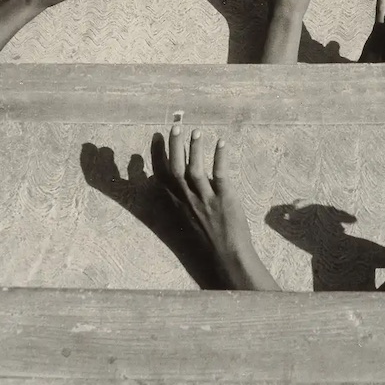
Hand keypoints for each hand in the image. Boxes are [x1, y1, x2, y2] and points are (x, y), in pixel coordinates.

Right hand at [149, 123, 280, 291]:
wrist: (228, 258)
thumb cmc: (210, 241)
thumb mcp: (190, 220)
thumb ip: (187, 199)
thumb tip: (187, 178)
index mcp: (178, 205)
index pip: (161, 177)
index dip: (156, 156)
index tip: (156, 138)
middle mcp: (188, 200)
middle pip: (176, 169)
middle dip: (174, 146)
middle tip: (176, 126)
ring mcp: (205, 200)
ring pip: (195, 170)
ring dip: (194, 149)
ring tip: (196, 132)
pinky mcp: (225, 199)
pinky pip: (220, 174)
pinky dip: (220, 157)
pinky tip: (221, 143)